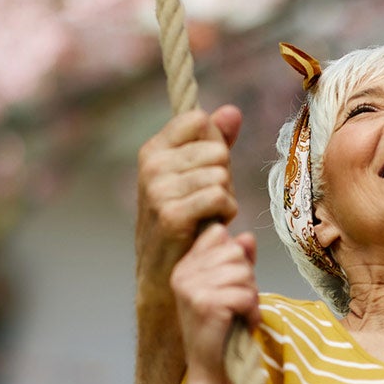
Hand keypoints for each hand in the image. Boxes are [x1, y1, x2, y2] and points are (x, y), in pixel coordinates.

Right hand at [136, 105, 242, 307]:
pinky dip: (226, 213)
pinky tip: (212, 225)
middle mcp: (151, 166)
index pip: (199, 120)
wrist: (164, 273)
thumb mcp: (198, 175)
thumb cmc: (185, 220)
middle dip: (224, 177)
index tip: (206, 169)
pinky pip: (219, 197)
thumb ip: (215, 141)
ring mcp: (158, 190)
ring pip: (220, 175)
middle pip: (217, 150)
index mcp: (154, 150)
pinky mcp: (171, 215)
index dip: (216, 144)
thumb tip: (232, 111)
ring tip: (208, 215)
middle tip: (209, 201)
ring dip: (226, 198)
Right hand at [172, 224, 259, 376]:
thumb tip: (247, 236)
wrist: (212, 367)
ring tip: (240, 314)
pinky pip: (245, 295)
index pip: (219, 234)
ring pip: (243, 273)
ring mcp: (191, 289)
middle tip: (239, 303)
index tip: (231, 282)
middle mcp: (183, 274)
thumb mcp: (231, 286)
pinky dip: (253, 312)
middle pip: (235, 252)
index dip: (236, 256)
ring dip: (251, 296)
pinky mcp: (205, 305)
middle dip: (247, 278)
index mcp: (185, 266)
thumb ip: (239, 260)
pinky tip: (242, 323)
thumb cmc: (223, 327)